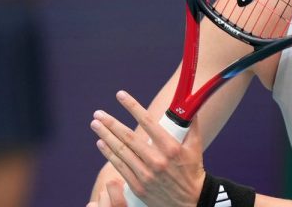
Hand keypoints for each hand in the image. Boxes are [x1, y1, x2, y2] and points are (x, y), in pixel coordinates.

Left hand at [90, 91, 205, 206]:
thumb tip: (189, 107)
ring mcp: (145, 174)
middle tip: (98, 113)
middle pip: (128, 137)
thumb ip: (191, 125)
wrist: (191, 201)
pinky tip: (101, 143)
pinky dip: (109, 154)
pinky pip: (120, 166)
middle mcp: (156, 160)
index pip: (148, 122)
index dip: (133, 107)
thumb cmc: (193, 171)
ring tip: (96, 124)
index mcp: (171, 148)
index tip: (121, 96)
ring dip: (105, 136)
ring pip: (121, 151)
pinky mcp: (138, 186)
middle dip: (111, 123)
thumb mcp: (195, 147)